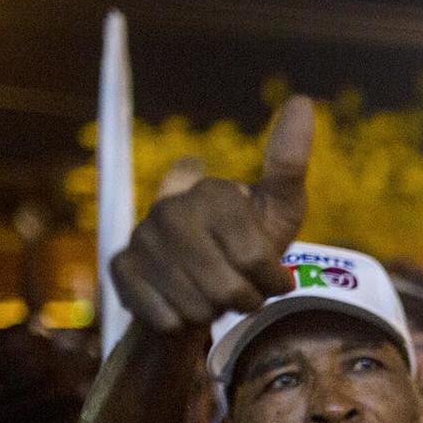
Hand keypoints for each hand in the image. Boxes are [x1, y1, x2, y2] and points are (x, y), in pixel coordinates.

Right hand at [108, 94, 311, 332]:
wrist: (200, 284)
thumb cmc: (248, 247)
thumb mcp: (279, 210)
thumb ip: (289, 164)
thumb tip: (302, 99)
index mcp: (209, 191)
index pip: (255, 257)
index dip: (269, 278)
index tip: (268, 275)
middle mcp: (169, 208)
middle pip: (227, 286)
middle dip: (244, 299)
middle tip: (241, 291)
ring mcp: (142, 238)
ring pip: (197, 305)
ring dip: (214, 312)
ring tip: (211, 295)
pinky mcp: (120, 268)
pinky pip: (165, 317)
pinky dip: (182, 323)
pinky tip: (179, 304)